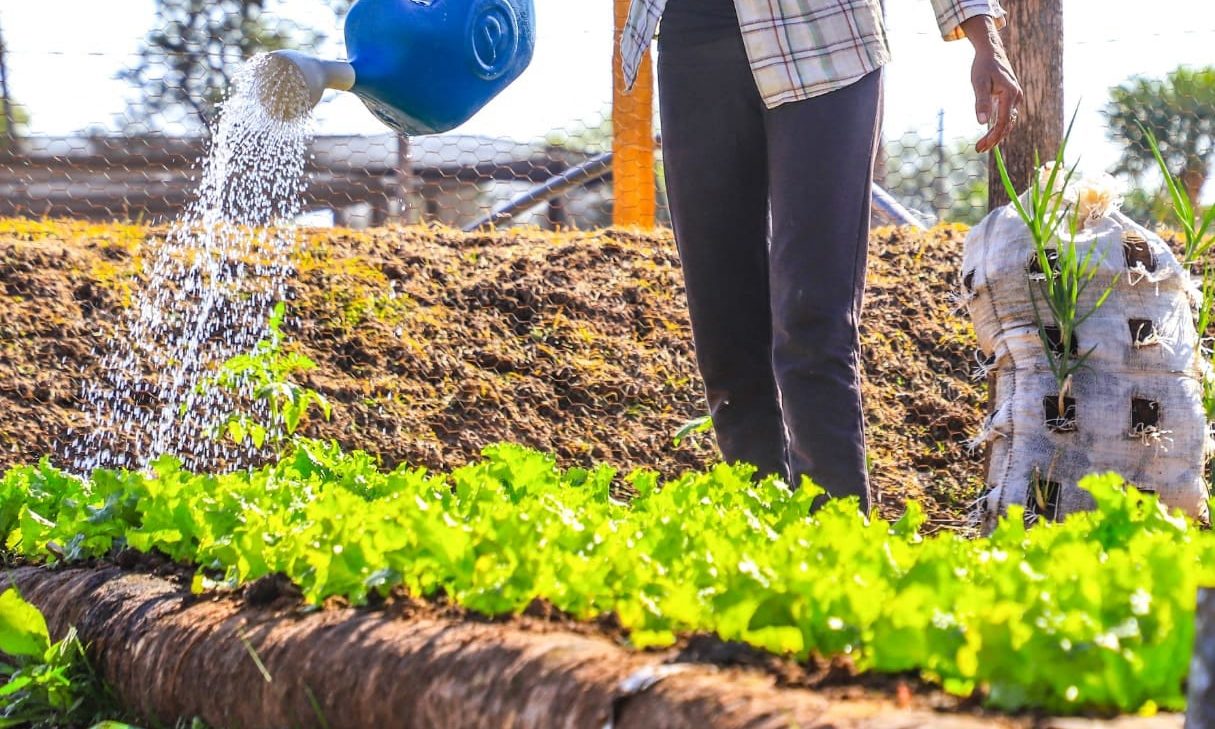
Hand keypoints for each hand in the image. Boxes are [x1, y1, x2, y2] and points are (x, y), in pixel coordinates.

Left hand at [961, 15, 1022, 152]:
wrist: (991, 51)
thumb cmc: (983, 66)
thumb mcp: (979, 83)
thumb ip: (981, 102)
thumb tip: (982, 123)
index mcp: (1011, 94)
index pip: (1003, 122)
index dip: (993, 137)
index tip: (981, 147)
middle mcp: (1016, 97)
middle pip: (1007, 125)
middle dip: (994, 139)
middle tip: (979, 150)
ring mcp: (1015, 98)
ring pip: (1008, 122)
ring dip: (996, 135)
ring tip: (982, 146)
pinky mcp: (1011, 97)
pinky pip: (1006, 116)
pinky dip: (998, 126)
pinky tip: (988, 134)